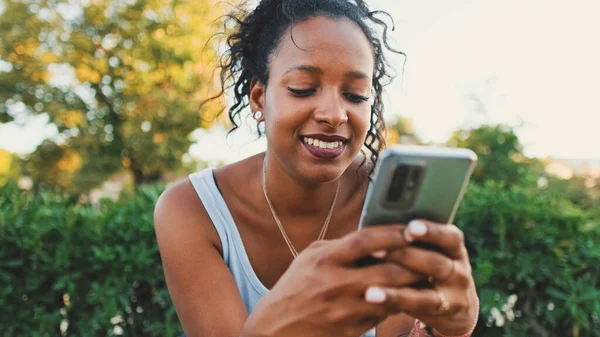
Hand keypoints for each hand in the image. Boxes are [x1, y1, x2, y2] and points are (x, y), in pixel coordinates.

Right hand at [242, 225, 425, 336]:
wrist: (275, 330)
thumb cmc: (295, 287)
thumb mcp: (311, 258)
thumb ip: (341, 246)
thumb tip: (376, 236)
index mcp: (325, 259)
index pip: (367, 240)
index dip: (394, 233)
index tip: (414, 228)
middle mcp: (335, 283)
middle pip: (389, 270)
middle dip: (414, 262)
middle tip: (430, 254)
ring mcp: (345, 310)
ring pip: (392, 295)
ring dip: (411, 285)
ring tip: (425, 274)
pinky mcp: (351, 330)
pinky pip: (383, 315)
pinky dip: (395, 303)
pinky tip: (403, 295)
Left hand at [372, 220, 478, 335]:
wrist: (455, 308)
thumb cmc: (429, 267)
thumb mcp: (430, 251)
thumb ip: (410, 240)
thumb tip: (374, 223)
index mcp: (455, 248)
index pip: (449, 236)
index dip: (431, 231)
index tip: (410, 227)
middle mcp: (459, 271)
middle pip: (435, 262)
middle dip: (404, 255)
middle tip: (375, 250)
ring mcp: (454, 295)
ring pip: (427, 285)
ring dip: (396, 281)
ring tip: (370, 280)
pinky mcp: (442, 312)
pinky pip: (417, 304)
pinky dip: (394, 298)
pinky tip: (372, 294)